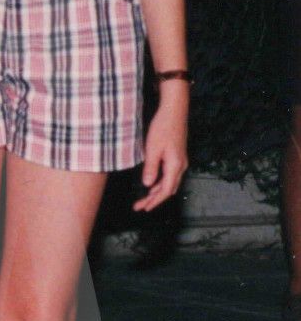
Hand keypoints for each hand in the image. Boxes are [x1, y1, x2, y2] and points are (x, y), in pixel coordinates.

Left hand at [133, 88, 188, 211]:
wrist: (174, 112)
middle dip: (155, 200)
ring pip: (170, 183)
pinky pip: (170, 175)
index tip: (143, 207)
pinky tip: (151, 185)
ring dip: (157, 192)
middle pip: (169, 189)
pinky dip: (160, 183)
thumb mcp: (152, 148)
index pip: (166, 190)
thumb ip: (151, 167)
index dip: (154, 201)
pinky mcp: (177, 157)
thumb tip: (147, 185)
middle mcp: (181, 166)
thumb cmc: (162, 128)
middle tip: (140, 207)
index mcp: (175, 165)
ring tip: (143, 199)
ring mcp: (180, 161)